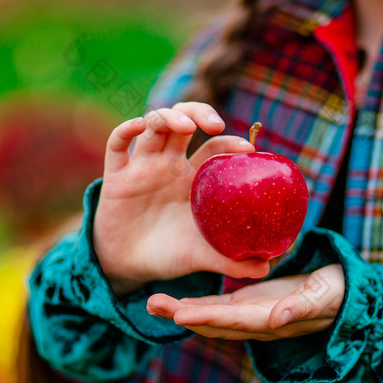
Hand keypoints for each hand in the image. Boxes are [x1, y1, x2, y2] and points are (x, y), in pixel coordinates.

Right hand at [95, 102, 270, 294]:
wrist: (128, 267)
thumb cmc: (169, 255)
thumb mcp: (201, 257)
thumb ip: (230, 261)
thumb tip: (265, 270)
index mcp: (194, 179)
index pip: (215, 148)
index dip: (230, 142)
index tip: (248, 151)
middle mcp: (170, 164)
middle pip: (185, 120)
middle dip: (200, 112)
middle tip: (216, 124)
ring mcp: (143, 166)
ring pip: (154, 124)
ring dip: (169, 117)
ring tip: (186, 126)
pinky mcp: (116, 175)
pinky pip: (117, 143)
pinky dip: (126, 129)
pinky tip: (140, 126)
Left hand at [146, 264, 344, 340]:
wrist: (344, 294)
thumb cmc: (339, 293)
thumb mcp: (324, 297)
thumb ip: (301, 308)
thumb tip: (276, 320)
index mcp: (271, 320)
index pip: (233, 320)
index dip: (206, 318)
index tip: (180, 314)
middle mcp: (254, 322)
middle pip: (212, 322)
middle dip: (180, 315)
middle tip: (150, 304)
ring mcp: (250, 314)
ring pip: (210, 316)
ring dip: (180, 310)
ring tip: (151, 303)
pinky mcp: (249, 302)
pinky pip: (218, 306)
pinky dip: (196, 305)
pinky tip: (176, 301)